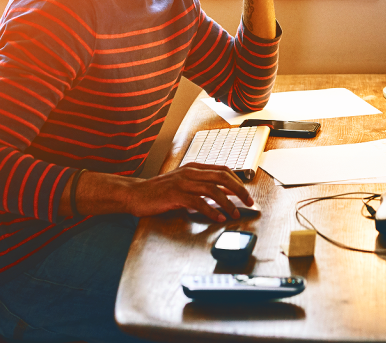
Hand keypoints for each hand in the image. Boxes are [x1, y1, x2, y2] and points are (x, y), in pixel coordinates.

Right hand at [125, 163, 252, 221]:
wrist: (136, 194)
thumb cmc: (159, 191)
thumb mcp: (183, 184)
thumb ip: (201, 186)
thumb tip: (224, 194)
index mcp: (194, 168)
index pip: (223, 170)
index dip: (238, 181)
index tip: (247, 194)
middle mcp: (190, 172)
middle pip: (222, 177)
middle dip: (239, 190)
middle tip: (249, 202)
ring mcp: (183, 183)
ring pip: (213, 189)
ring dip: (227, 203)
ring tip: (235, 214)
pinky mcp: (175, 195)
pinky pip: (198, 202)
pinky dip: (211, 211)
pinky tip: (218, 218)